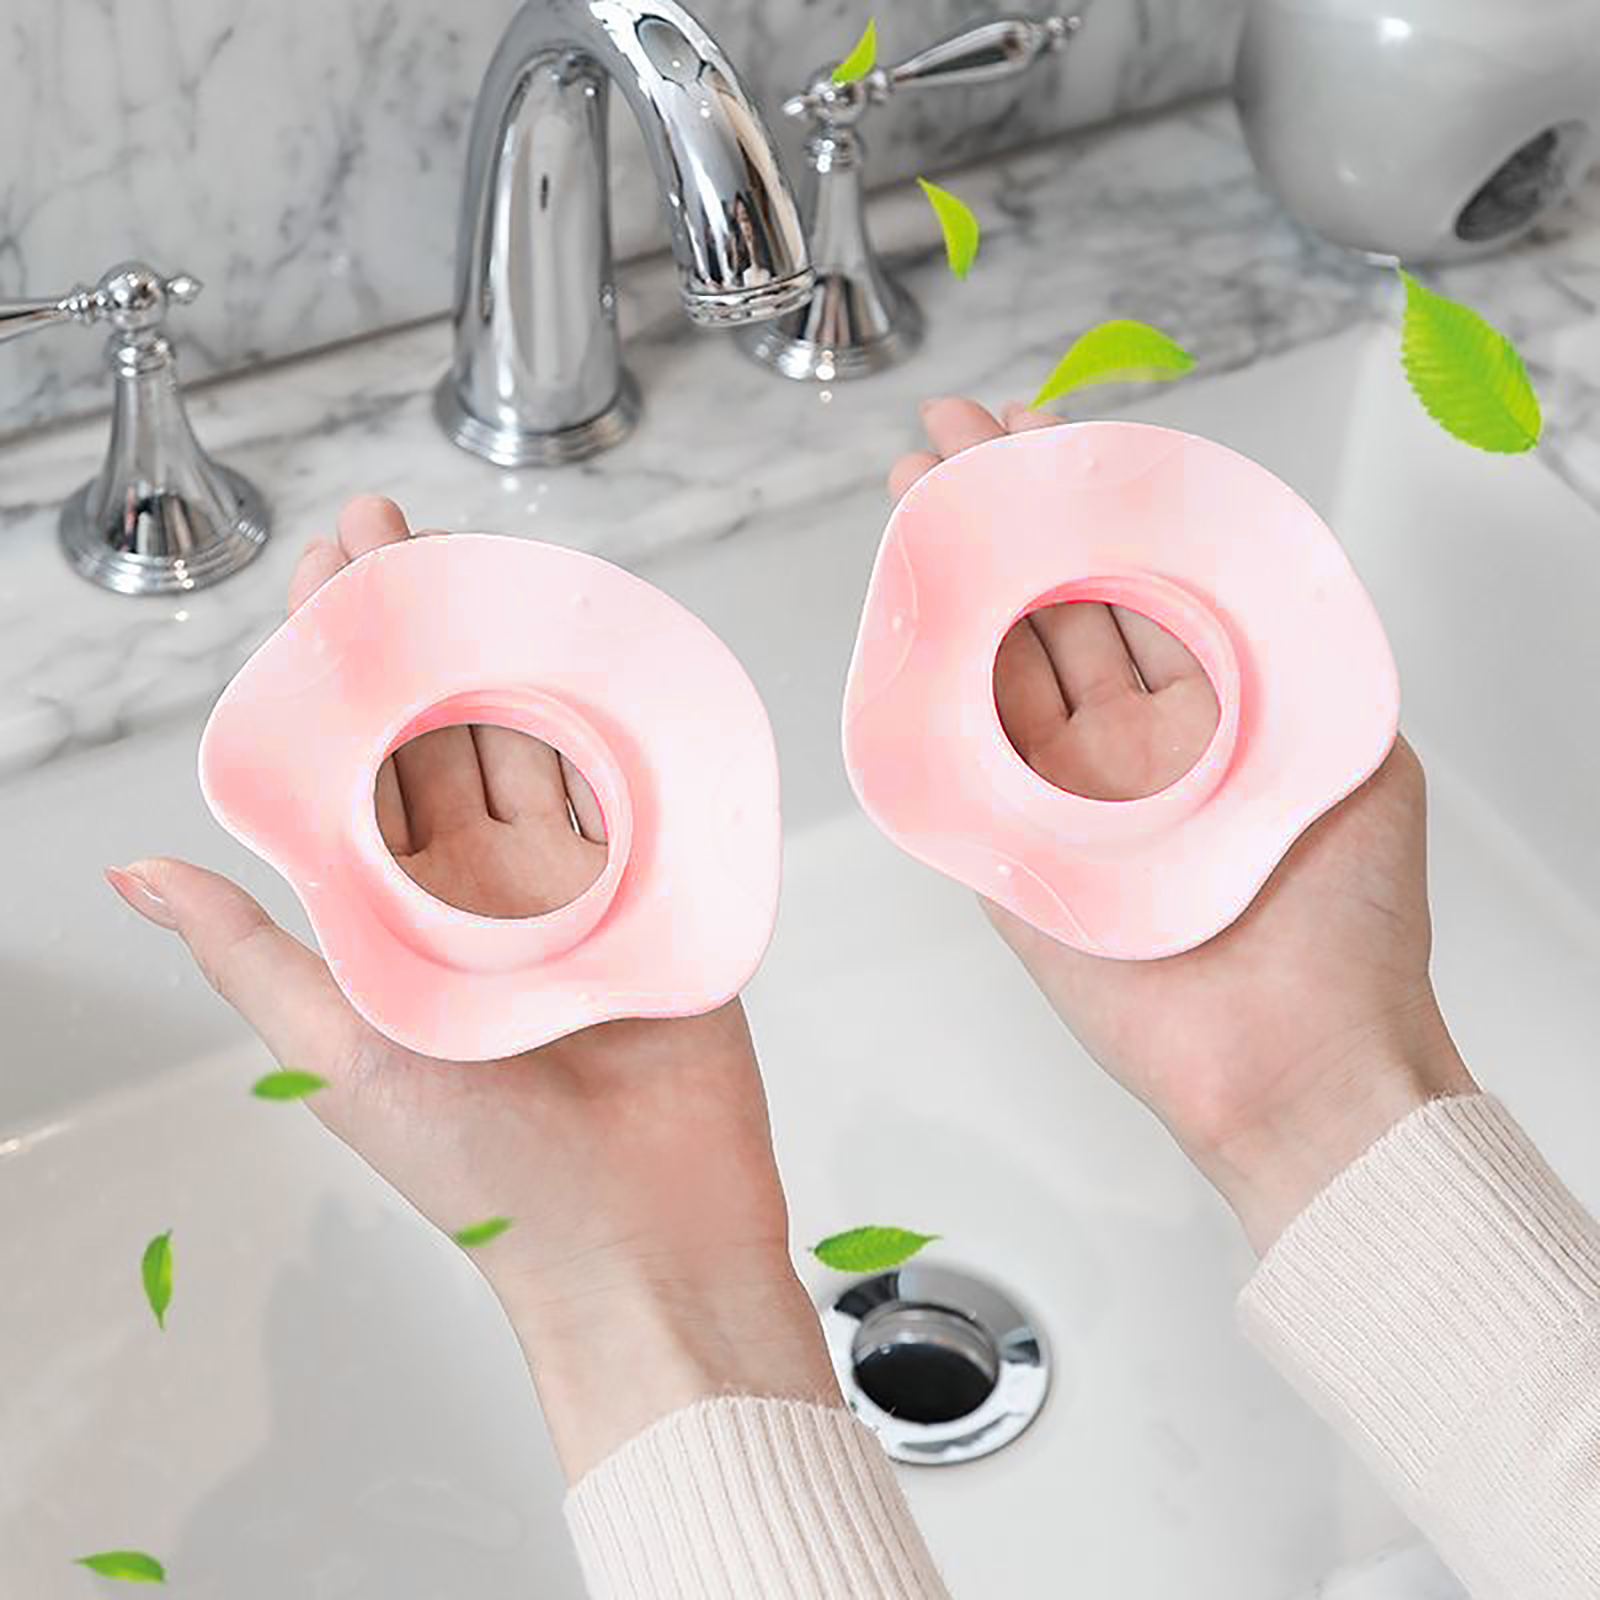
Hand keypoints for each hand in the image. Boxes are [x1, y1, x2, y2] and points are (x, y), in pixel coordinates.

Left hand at [105, 497, 835, 1478]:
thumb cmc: (489, 1170)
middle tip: (393, 531)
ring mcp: (576, 887)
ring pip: (538, 739)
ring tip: (478, 564)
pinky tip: (590, 656)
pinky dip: (612, 720)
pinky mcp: (656, 896)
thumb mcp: (343, 1048)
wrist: (639, 1234)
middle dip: (420, 627)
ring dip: (509, 649)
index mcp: (402, 919)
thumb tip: (143, 875)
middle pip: (448, 728)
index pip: (360, 762)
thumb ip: (256, 950)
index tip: (324, 578)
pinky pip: (633, 790)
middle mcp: (484, 892)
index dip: (337, 667)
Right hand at [891, 400, 1475, 1250]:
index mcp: (1213, 712)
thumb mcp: (1353, 751)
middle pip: (1051, 606)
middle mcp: (1130, 744)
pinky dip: (930, 683)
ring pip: (997, 665)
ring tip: (917, 492)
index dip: (1089, 504)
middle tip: (949, 438)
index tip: (1044, 430)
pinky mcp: (1008, 856)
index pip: (1137, 581)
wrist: (1295, 1065)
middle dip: (1001, 518)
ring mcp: (1060, 797)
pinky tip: (908, 609)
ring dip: (956, 576)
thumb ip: (1297, 655)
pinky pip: (960, 759)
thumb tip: (1240, 563)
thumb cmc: (1347, 922)